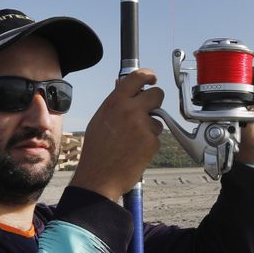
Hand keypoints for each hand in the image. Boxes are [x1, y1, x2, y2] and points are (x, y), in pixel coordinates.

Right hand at [71, 69, 163, 201]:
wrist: (99, 178)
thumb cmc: (97, 151)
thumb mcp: (100, 120)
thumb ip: (115, 105)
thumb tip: (125, 90)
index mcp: (115, 102)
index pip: (136, 77)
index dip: (148, 75)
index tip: (152, 77)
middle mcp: (130, 110)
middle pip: (157, 94)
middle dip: (155, 102)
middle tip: (148, 111)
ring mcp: (143, 125)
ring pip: (157, 120)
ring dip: (149, 128)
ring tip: (131, 142)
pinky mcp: (152, 141)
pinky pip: (156, 137)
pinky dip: (149, 144)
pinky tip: (135, 152)